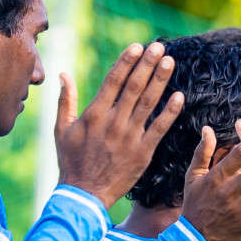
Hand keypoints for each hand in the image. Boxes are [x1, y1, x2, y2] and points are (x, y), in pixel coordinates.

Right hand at [54, 43, 185, 207]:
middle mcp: (113, 122)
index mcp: (94, 114)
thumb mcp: (61, 129)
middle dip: (147, 64)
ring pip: (148, 103)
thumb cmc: (71, 161)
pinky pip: (159, 129)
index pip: (113, 80)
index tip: (137, 46)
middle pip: (134, 87)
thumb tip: (63, 74)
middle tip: (159, 47)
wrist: (84, 194)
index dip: (127, 61)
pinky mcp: (142, 153)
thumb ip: (65, 100)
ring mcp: (129, 137)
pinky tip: (179, 96)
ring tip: (170, 62)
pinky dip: (169, 112)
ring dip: (160, 81)